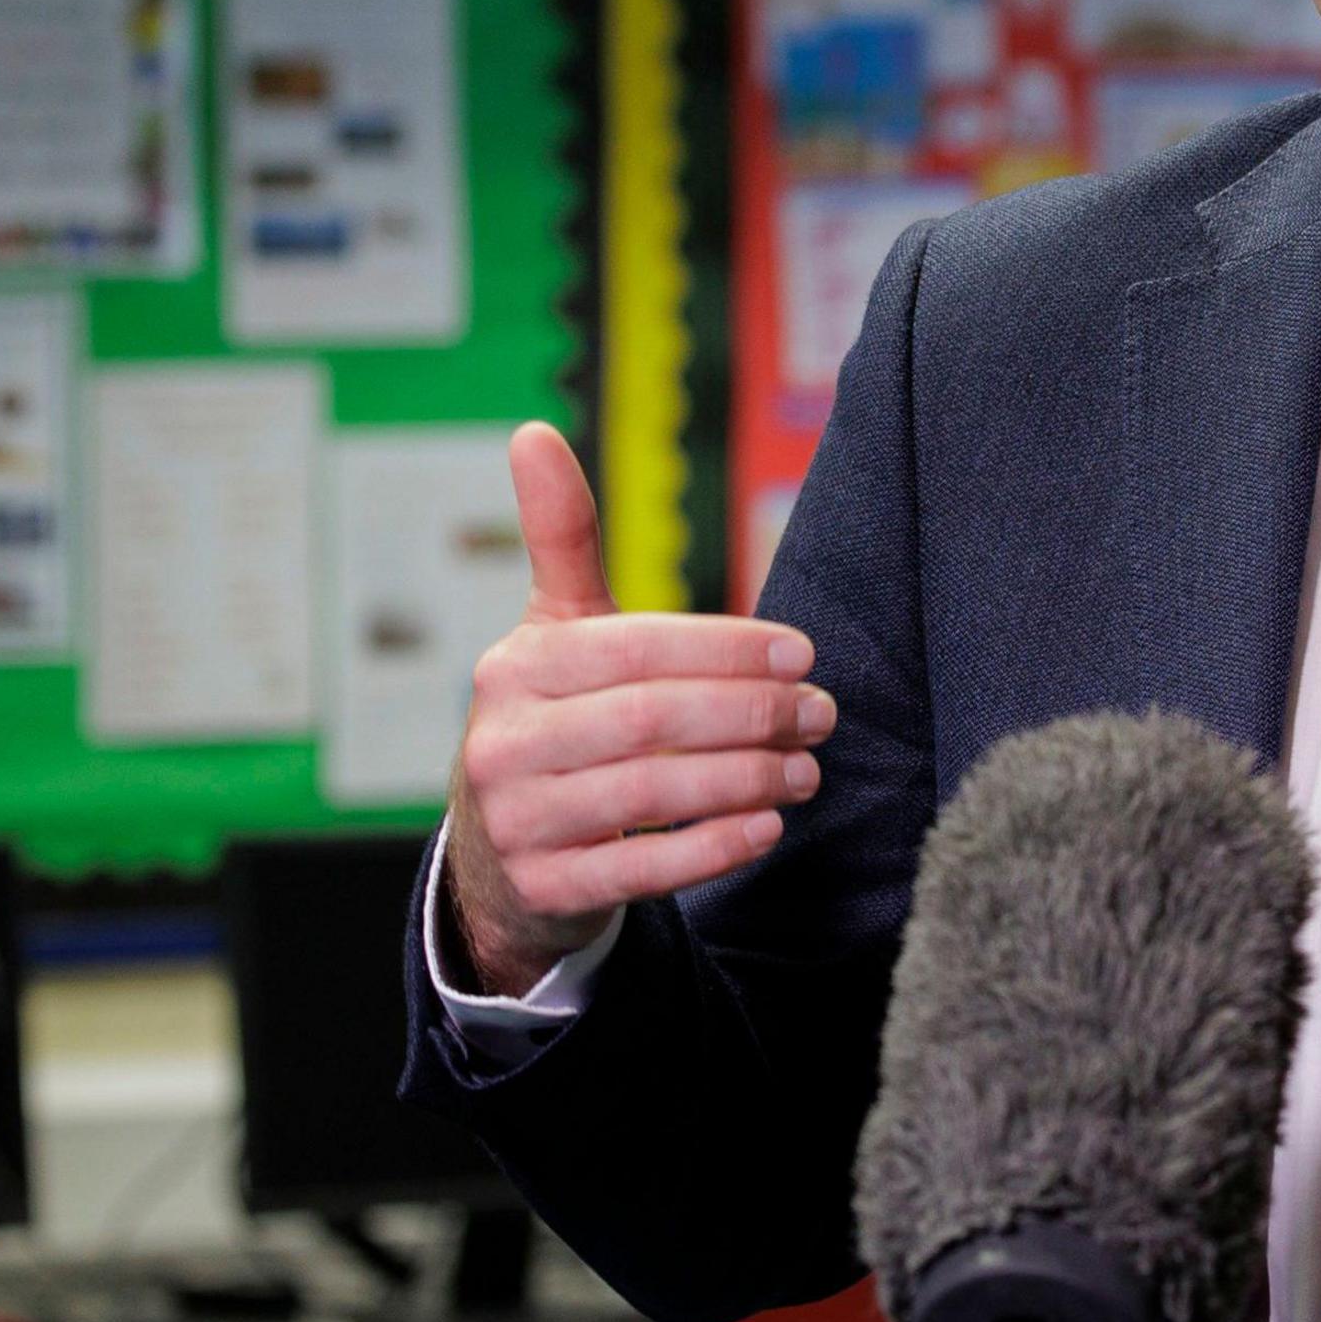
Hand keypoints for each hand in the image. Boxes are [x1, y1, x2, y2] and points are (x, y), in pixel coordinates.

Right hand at [442, 422, 834, 995]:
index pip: (637, 648)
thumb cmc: (554, 721)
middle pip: (650, 720)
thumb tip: (533, 430)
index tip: (802, 652)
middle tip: (822, 713)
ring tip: (808, 768)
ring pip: (652, 792)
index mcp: (516, 666)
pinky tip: (768, 826)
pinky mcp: (544, 891)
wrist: (499, 859)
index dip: (726, 649)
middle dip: (751, 714)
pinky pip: (643, 869)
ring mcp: (518, 822)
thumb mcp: (553, 632)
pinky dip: (714, 845)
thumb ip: (561, 539)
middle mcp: (506, 742)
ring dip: (747, 779)